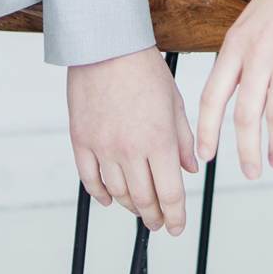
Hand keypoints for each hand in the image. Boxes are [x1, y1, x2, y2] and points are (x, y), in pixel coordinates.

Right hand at [67, 44, 199, 234]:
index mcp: (159, 141)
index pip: (169, 194)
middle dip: (154, 217)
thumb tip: (191, 169)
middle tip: (159, 224)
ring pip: (117, 194)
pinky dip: (101, 195)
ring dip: (130, 207)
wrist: (106, 47)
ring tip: (138, 209)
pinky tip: (110, 199)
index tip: (176, 227)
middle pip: (143, 200)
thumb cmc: (144, 70)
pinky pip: (90, 180)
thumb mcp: (175, 103)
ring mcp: (103, 147)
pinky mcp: (81, 141)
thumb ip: (183, 140)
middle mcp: (131, 150)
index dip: (175, 217)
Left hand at [194, 0, 272, 176]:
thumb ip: (244, 53)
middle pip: (244, 115)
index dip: (207, 130)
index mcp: (236, 43)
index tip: (205, 155)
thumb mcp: (253, 18)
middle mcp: (259, 52)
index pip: (212, 95)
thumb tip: (238, 88)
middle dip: (245, 150)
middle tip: (251, 171)